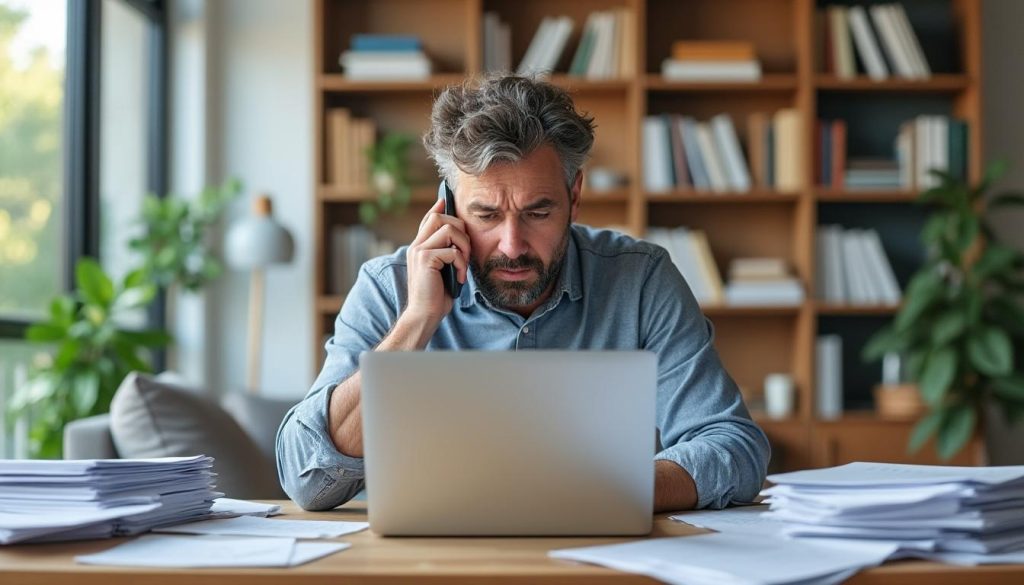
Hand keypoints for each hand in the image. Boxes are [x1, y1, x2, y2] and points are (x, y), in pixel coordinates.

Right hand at [403, 197, 470, 326]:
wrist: (424, 315)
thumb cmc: (436, 296)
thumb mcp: (443, 270)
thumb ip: (447, 254)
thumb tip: (461, 241)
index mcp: (419, 247)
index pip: (429, 218)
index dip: (440, 208)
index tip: (448, 201)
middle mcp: (416, 246)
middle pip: (440, 218)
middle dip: (461, 230)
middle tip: (466, 251)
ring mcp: (419, 251)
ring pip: (448, 229)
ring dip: (463, 245)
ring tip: (464, 263)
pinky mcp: (425, 259)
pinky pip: (452, 250)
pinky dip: (461, 264)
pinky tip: (459, 277)